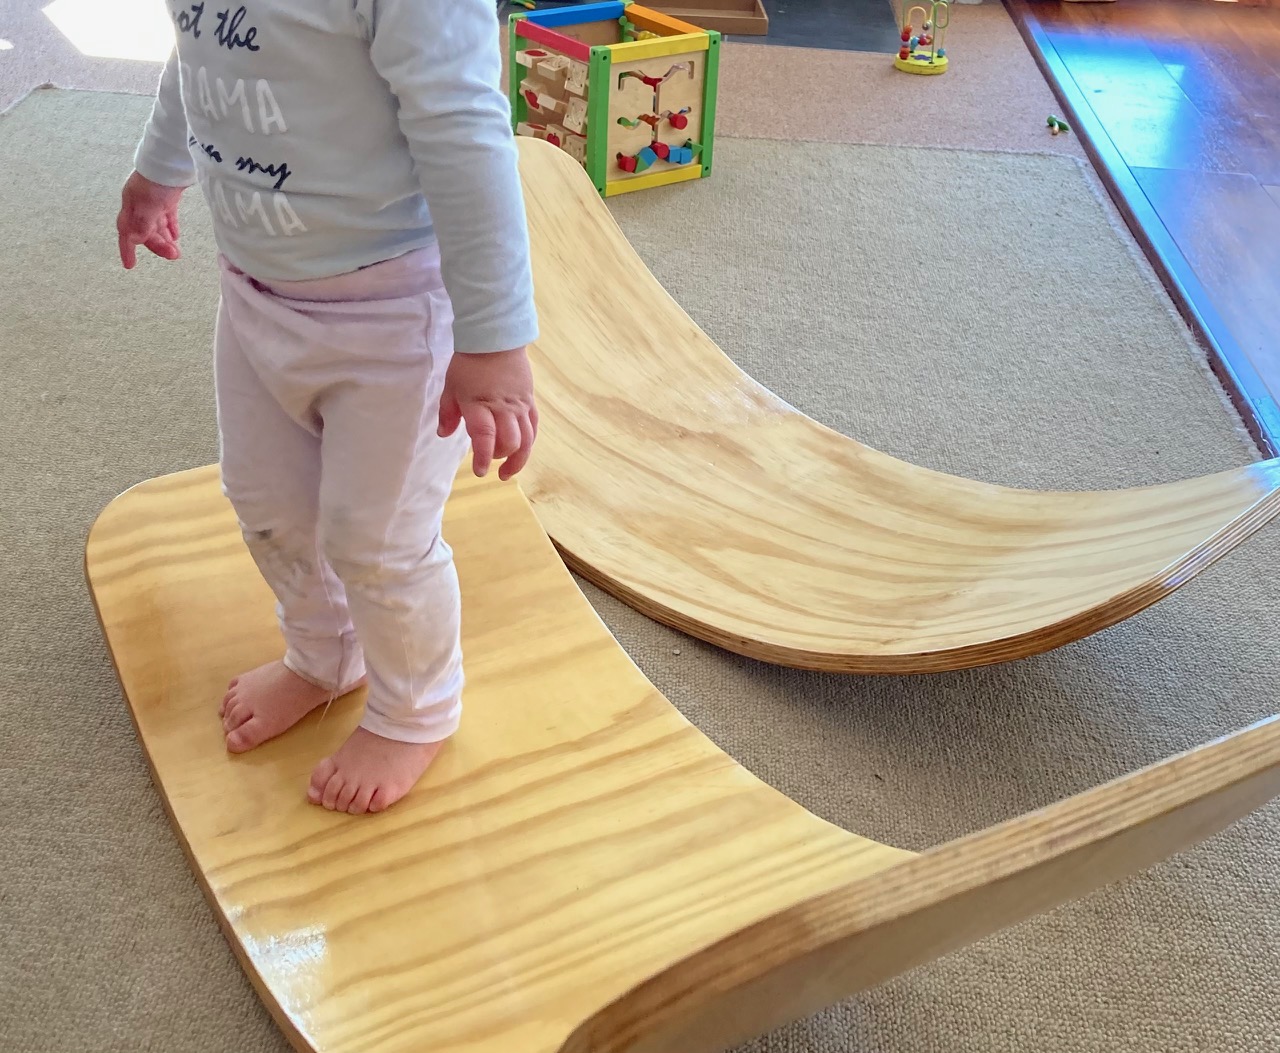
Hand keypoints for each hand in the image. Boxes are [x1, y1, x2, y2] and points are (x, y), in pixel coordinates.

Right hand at [117, 170, 186, 268]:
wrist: (172, 158)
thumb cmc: (157, 181)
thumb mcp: (149, 204)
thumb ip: (142, 223)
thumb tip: (134, 240)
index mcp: (131, 206)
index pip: (126, 232)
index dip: (127, 249)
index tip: (130, 266)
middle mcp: (140, 204)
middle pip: (144, 231)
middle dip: (156, 245)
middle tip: (173, 256)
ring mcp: (153, 200)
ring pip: (156, 225)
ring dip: (165, 239)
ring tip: (176, 250)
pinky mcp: (167, 196)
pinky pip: (166, 216)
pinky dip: (170, 226)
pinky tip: (176, 236)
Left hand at [438, 347, 537, 479]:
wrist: (496, 339)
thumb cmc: (469, 364)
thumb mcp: (451, 387)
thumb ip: (447, 413)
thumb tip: (444, 434)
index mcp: (479, 404)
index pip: (485, 437)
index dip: (482, 457)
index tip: (479, 471)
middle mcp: (503, 408)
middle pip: (510, 442)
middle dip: (499, 457)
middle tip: (487, 461)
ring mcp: (519, 405)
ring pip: (527, 439)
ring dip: (518, 458)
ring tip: (507, 470)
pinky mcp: (529, 401)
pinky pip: (533, 427)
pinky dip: (528, 442)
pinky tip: (520, 449)